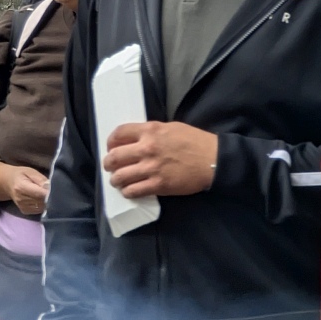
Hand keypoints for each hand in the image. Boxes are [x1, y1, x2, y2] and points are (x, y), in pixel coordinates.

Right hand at [0, 163, 49, 214]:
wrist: (8, 182)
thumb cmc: (21, 175)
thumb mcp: (31, 172)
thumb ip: (41, 180)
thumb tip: (51, 188)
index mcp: (21, 187)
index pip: (39, 194)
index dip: (50, 193)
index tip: (55, 189)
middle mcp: (21, 200)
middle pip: (42, 202)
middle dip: (50, 197)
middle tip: (53, 190)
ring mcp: (22, 207)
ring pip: (42, 207)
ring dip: (47, 201)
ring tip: (45, 193)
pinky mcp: (25, 211)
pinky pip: (39, 210)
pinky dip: (43, 205)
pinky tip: (40, 198)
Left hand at [102, 122, 217, 197]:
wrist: (212, 160)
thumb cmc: (195, 141)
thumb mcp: (171, 127)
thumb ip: (152, 132)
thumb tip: (137, 139)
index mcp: (150, 131)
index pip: (119, 133)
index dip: (110, 142)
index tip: (110, 147)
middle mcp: (147, 148)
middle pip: (115, 157)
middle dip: (108, 163)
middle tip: (109, 166)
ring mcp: (151, 168)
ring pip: (120, 176)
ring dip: (115, 180)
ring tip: (117, 180)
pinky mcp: (158, 185)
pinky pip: (134, 191)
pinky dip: (128, 192)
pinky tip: (129, 190)